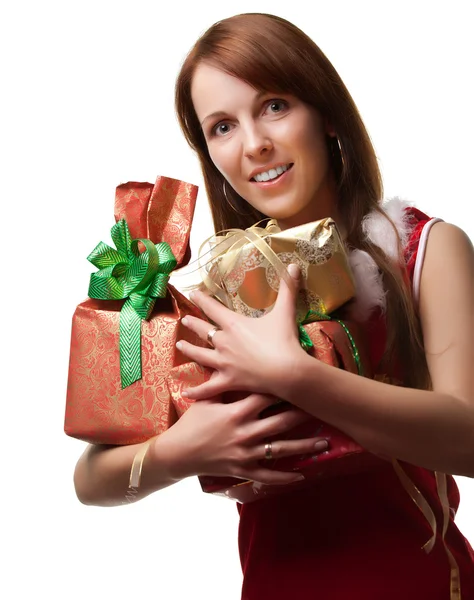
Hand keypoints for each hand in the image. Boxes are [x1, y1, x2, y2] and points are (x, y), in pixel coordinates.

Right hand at [153, 393, 328, 484]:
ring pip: (281, 449)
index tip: (304, 383)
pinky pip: (268, 475)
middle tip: (324, 410)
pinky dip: (285, 477)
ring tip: (324, 443)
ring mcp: (245, 453)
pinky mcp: (243, 470)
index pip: (267, 397)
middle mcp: (245, 432)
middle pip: (281, 421)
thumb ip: (222, 384)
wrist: (178, 453)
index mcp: (236, 412)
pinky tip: (302, 475)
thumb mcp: (206, 400)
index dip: (286, 389)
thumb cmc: (192, 423)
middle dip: (303, 416)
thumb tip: (234, 362)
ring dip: (304, 447)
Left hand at [176, 264, 305, 399]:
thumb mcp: (285, 311)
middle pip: (203, 330)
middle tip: (184, 321)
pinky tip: (185, 394)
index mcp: (234, 324)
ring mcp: (224, 363)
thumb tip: (293, 264)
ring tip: (179, 346)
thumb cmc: (284, 340)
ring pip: (201, 355)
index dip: (202, 299)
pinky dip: (197, 391)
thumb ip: (288, 287)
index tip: (192, 293)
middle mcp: (223, 342)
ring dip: (189, 350)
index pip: (212, 308)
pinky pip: (209, 387)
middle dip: (193, 324)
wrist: (287, 371)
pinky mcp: (229, 381)